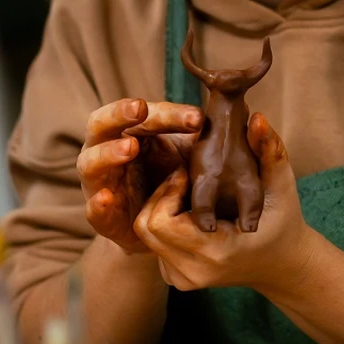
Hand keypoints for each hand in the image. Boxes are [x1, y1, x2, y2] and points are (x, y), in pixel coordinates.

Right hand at [78, 98, 202, 253]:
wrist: (164, 234)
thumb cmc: (174, 182)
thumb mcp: (195, 158)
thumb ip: (210, 140)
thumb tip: (251, 115)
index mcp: (130, 132)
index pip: (143, 113)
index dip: (168, 113)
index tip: (197, 116)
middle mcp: (106, 151)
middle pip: (102, 124)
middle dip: (119, 115)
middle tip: (140, 109)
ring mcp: (100, 183)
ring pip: (92, 162)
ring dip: (109, 153)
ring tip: (130, 148)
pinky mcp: (102, 217)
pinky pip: (93, 209)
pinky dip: (99, 203)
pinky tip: (107, 197)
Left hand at [133, 113, 316, 291]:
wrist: (281, 263)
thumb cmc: (281, 220)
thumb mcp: (280, 184)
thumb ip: (269, 151)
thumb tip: (258, 118)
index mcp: (216, 252)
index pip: (160, 221)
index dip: (170, 190)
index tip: (190, 174)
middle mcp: (194, 272)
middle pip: (147, 226)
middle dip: (161, 196)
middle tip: (185, 180)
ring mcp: (183, 279)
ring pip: (146, 234)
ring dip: (161, 208)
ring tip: (189, 195)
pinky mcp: (176, 278)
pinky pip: (153, 244)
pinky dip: (165, 224)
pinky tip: (189, 214)